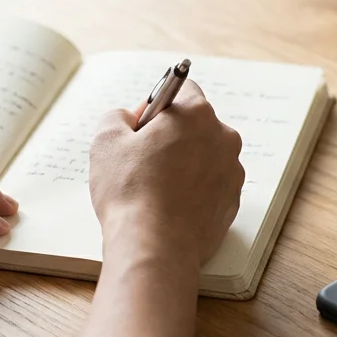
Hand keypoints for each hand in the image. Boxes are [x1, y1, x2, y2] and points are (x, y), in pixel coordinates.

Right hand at [89, 80, 243, 263]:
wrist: (154, 247)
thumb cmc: (130, 192)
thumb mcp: (105, 139)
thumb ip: (117, 115)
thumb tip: (128, 118)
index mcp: (197, 114)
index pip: (181, 89)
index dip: (156, 105)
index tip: (140, 125)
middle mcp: (223, 139)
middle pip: (193, 125)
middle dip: (169, 136)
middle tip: (141, 160)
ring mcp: (231, 173)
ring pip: (202, 157)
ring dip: (182, 164)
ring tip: (153, 188)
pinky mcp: (231, 203)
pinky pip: (209, 186)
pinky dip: (192, 191)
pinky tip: (168, 206)